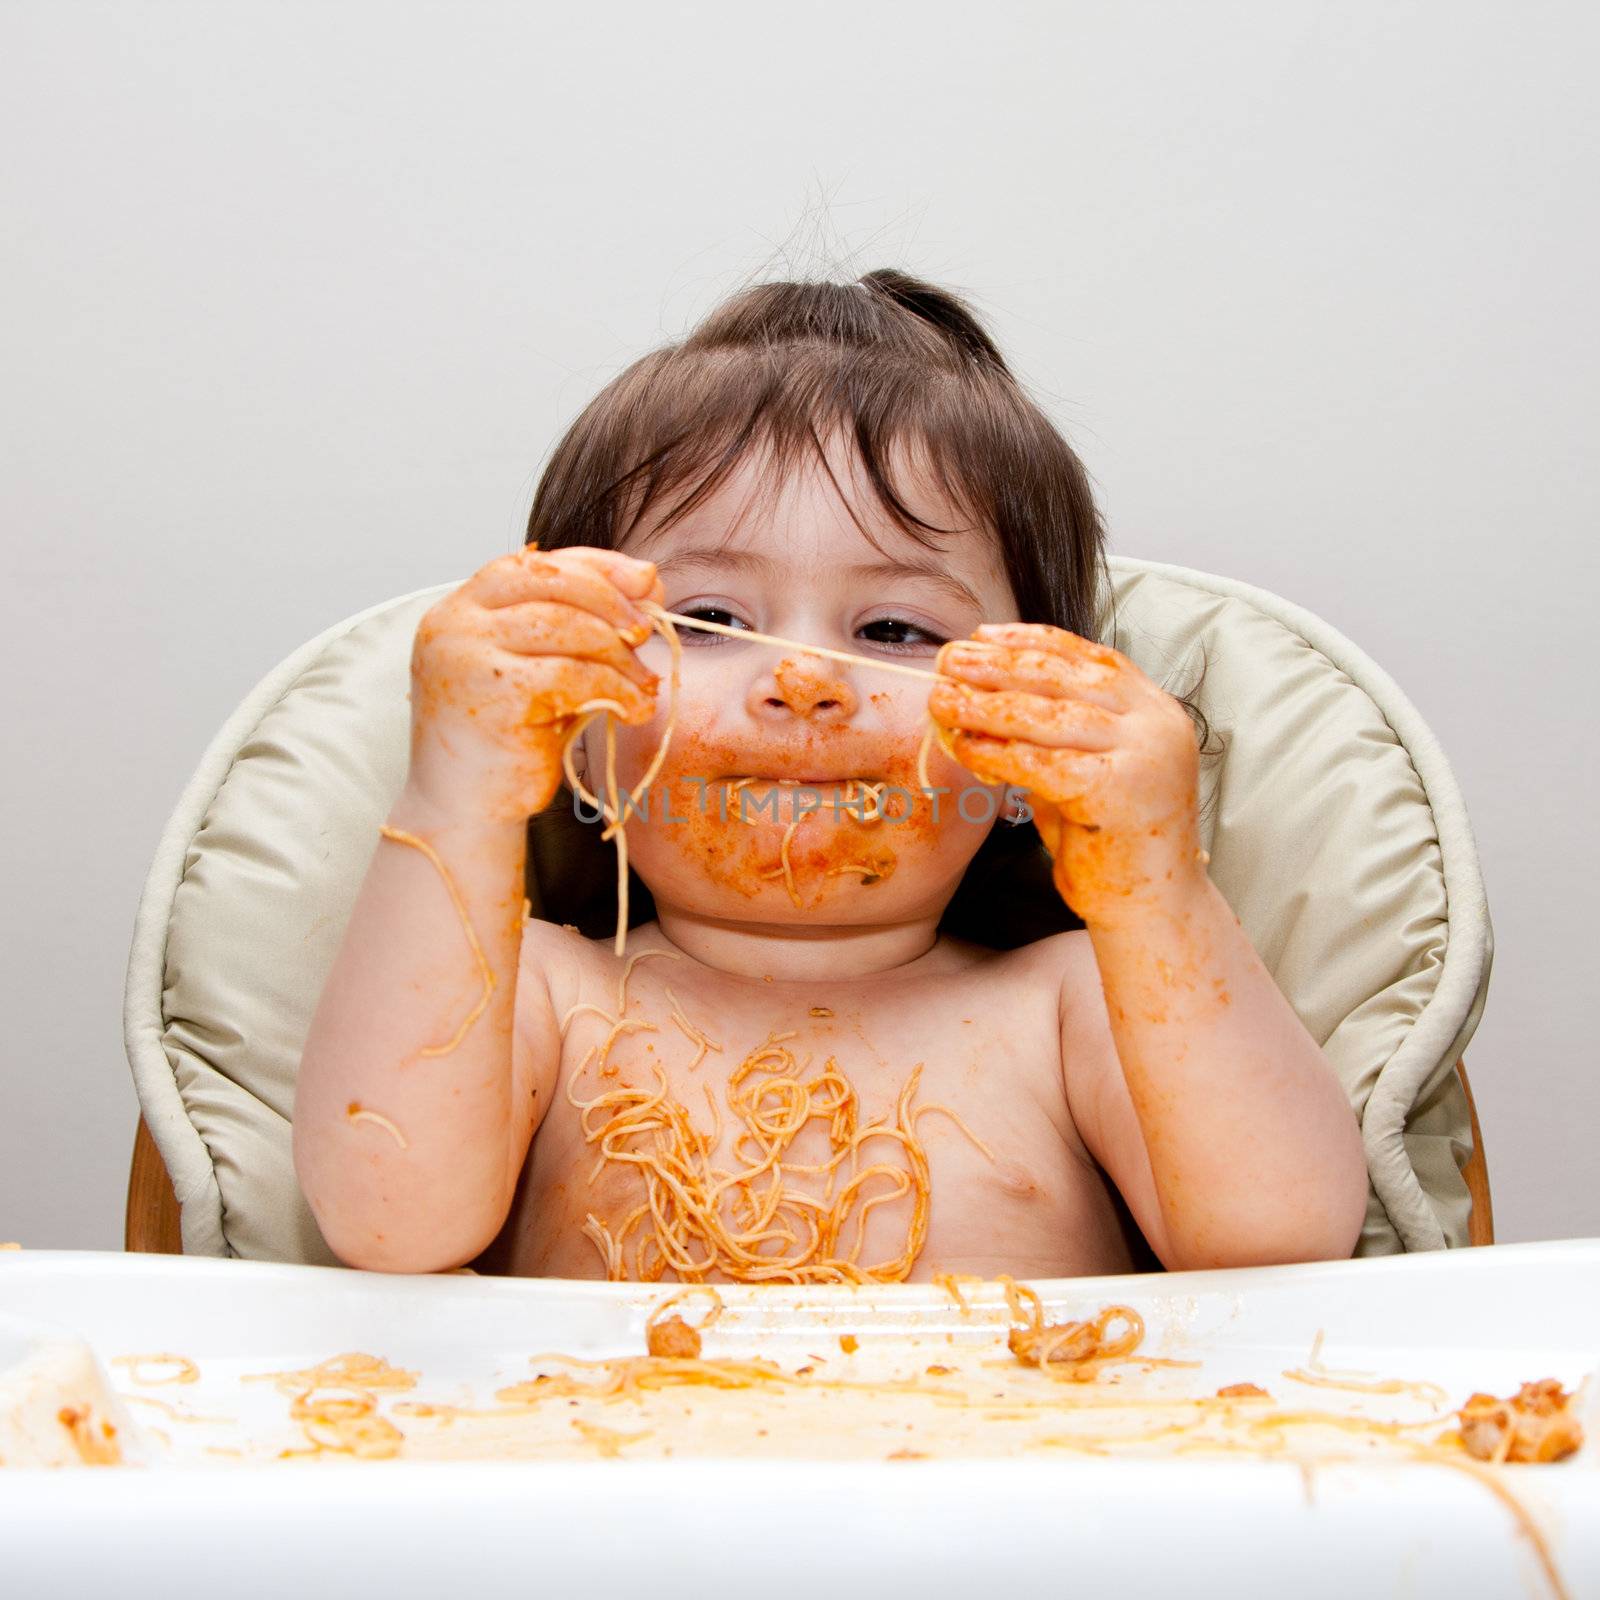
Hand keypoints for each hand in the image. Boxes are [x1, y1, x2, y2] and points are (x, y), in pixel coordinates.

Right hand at [407, 546, 663, 823]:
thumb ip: (584, 623)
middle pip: (554, 584)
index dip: (598, 566)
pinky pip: (574, 673)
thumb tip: (649, 576)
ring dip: (621, 654)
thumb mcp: (547, 667)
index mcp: (462, 607)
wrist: (466, 809)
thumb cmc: (510, 738)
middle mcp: (455, 622)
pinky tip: (633, 709)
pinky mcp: (493, 693)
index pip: (536, 563)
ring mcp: (467, 654)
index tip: (646, 581)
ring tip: (645, 684)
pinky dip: (616, 689)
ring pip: (568, 626)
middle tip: (648, 631)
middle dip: (613, 603)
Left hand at [928, 623, 1204, 926]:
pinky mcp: (1123, 792)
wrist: (1151, 909)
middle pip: (1066, 677)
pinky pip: (1044, 763)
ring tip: (942, 699)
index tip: (982, 636)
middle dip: (1000, 666)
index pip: (1090, 657)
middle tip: (948, 659)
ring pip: (1051, 716)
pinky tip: (965, 746)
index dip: (1032, 642)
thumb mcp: (1079, 771)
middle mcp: (1159, 724)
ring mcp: (1148, 755)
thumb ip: (1047, 733)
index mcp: (1155, 709)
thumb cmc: (1107, 843)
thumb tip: (978, 696)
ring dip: (987, 704)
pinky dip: (998, 752)